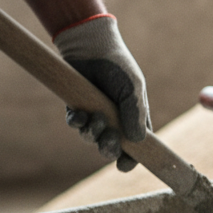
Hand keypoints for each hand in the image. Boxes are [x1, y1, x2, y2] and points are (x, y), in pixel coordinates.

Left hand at [54, 14, 150, 171]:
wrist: (93, 46)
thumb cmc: (119, 67)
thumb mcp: (134, 90)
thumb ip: (136, 114)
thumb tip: (137, 141)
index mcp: (133, 120)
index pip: (134, 148)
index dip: (130, 160)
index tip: (124, 166)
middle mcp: (114, 121)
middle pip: (110, 148)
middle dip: (109, 149)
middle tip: (109, 142)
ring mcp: (95, 116)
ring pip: (91, 138)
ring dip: (93, 134)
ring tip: (96, 119)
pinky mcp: (77, 108)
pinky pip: (75, 124)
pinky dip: (77, 123)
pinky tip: (80, 114)